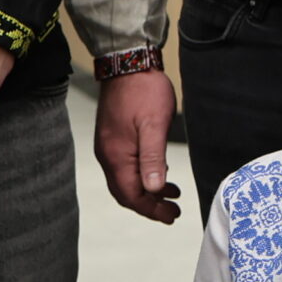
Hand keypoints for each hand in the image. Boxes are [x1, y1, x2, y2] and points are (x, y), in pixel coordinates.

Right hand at [96, 70, 181, 223]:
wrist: (128, 63)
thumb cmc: (144, 91)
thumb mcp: (154, 126)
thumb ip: (153, 159)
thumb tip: (152, 190)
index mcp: (117, 156)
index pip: (131, 195)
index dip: (151, 210)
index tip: (170, 217)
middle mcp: (108, 154)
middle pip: (126, 192)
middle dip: (149, 205)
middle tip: (172, 213)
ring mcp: (109, 146)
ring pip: (126, 180)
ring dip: (148, 191)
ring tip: (172, 194)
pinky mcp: (114, 137)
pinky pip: (126, 166)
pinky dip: (143, 175)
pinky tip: (159, 173)